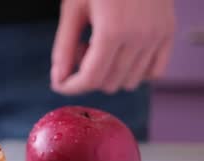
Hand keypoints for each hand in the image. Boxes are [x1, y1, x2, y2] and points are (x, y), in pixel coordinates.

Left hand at [51, 0, 174, 94]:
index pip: (90, 79)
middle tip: (79, 49)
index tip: (59, 83)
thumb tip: (57, 78)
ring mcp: (157, 36)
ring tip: (98, 46)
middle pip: (108, 83)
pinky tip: (120, 54)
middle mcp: (139, 38)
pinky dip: (134, 72)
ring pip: (129, 82)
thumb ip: (63, 47)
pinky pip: (153, 72)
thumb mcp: (73, 8)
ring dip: (109, 74)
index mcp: (112, 31)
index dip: (70, 87)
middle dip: (86, 75)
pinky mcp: (168, 33)